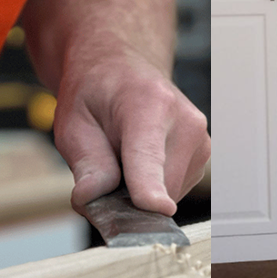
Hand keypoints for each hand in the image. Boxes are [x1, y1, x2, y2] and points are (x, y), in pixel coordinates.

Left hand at [53, 43, 208, 216]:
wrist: (125, 69)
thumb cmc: (98, 93)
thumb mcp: (73, 123)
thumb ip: (86, 163)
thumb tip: (93, 198)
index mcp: (148, 104)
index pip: (149, 156)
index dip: (150, 188)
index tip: (157, 208)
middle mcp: (185, 121)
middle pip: (159, 188)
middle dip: (128, 198)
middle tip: (105, 170)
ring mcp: (200, 139)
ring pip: (168, 195)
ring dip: (142, 192)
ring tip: (125, 157)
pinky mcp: (203, 155)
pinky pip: (175, 190)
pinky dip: (155, 186)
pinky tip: (141, 160)